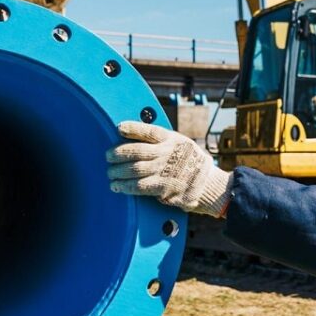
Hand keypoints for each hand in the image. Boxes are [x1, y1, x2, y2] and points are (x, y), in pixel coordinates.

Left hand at [106, 121, 231, 216]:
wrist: (208, 184)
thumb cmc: (191, 162)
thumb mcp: (181, 143)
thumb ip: (162, 141)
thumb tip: (136, 136)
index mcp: (171, 139)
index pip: (148, 131)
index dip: (132, 128)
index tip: (119, 127)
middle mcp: (166, 154)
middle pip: (136, 151)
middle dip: (117, 153)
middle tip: (107, 156)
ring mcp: (165, 171)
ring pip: (134, 169)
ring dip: (118, 172)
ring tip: (110, 173)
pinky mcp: (163, 188)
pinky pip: (139, 187)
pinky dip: (125, 187)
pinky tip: (117, 186)